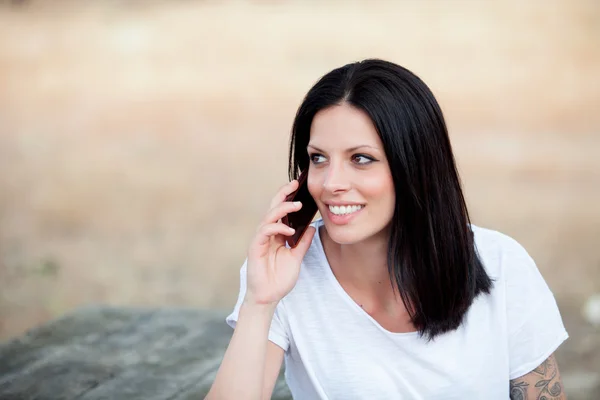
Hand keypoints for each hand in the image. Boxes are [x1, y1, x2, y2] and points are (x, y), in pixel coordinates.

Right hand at [244, 179, 315, 305]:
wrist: (268, 297)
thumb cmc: (279, 279)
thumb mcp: (297, 257)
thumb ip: (303, 242)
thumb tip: (312, 226)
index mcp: (276, 234)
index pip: (281, 211)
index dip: (288, 197)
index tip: (299, 186)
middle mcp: (267, 234)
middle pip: (273, 207)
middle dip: (283, 194)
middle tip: (295, 184)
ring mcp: (260, 239)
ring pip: (269, 216)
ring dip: (282, 209)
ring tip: (297, 205)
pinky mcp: (255, 247)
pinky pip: (265, 231)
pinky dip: (277, 228)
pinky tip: (289, 230)